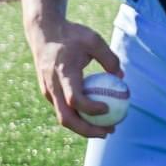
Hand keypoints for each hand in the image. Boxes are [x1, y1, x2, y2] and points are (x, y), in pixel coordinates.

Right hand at [26, 16, 122, 137]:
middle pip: (66, 118)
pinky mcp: (48, 94)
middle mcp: (52, 87)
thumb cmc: (72, 35)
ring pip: (63, 118)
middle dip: (87, 130)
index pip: (74, 98)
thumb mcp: (94, 40)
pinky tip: (95, 118)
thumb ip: (108, 58)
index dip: (90, 108)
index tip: (108, 109)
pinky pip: (63, 110)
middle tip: (108, 132)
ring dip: (83, 128)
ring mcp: (48, 92)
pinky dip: (78, 118)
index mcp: (63, 74)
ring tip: (105, 130)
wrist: (44, 34)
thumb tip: (121, 77)